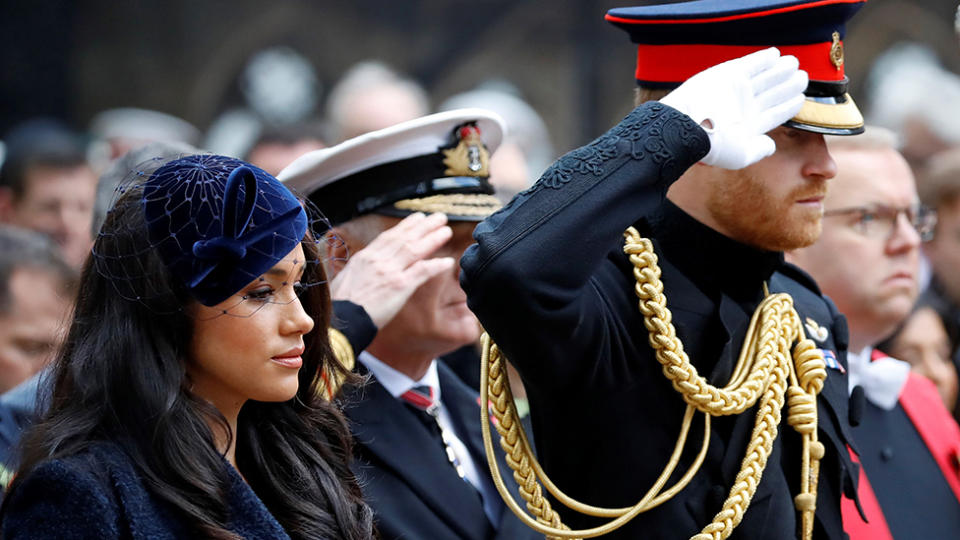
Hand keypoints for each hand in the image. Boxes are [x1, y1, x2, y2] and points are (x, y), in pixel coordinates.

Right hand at [330, 212, 454, 327]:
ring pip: (415, 249)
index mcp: (365, 258)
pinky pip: (422, 272)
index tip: (417, 218)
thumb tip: (366, 269)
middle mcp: (378, 260)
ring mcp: (390, 272)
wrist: (340, 320)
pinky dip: (436, 265)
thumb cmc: (339, 306)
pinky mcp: (399, 286)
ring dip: (432, 238)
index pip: (389, 237)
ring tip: (446, 230)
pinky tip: (447, 261)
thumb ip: (360, 270)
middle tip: (439, 217)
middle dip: (424, 226)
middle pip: (405, 238)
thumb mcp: (345, 279)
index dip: (405, 226)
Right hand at [660, 47, 807, 169]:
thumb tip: (770, 146)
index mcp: (747, 125)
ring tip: (794, 64)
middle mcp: (743, 106)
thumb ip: (759, 150)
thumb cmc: (713, 145)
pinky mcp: (727, 74)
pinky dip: (762, 59)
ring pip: (764, 77)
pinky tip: (775, 54)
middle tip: (802, 77)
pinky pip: (749, 64)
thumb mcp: (742, 155)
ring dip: (779, 70)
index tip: (801, 98)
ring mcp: (736, 89)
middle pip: (772, 93)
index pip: (774, 114)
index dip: (788, 105)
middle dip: (788, 85)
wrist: (689, 126)